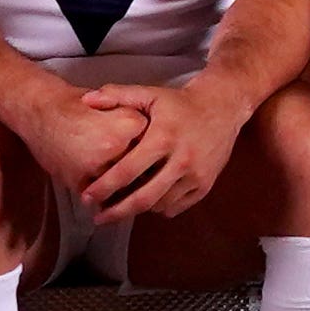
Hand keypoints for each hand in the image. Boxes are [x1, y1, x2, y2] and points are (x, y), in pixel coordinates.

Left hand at [76, 73, 243, 226]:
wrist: (223, 107)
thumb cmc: (180, 102)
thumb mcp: (150, 94)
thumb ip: (116, 96)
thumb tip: (86, 100)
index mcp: (163, 138)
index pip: (127, 171)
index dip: (104, 187)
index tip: (87, 196)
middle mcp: (181, 160)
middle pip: (143, 198)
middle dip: (117, 211)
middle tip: (98, 216)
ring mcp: (196, 175)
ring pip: (159, 205)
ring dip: (138, 209)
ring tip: (121, 206)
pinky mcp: (206, 184)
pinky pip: (176, 207)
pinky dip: (159, 207)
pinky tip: (148, 199)